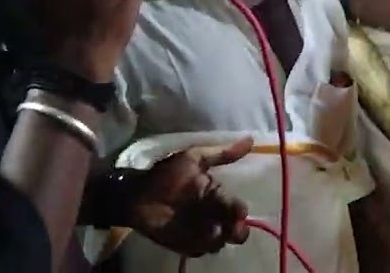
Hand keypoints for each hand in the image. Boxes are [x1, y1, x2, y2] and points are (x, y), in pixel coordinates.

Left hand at [125, 138, 252, 256]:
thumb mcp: (193, 159)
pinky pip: (204, 250)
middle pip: (236, 227)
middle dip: (238, 229)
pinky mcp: (189, 245)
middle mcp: (213, 214)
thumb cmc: (166, 175)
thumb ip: (221, 154)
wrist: (138, 196)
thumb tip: (252, 139)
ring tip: (210, 232)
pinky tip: (196, 239)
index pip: (237, 206)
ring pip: (222, 241)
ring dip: (220, 238)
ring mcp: (202, 231)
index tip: (237, 211)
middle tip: (231, 229)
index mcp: (216, 194)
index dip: (239, 210)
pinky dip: (203, 246)